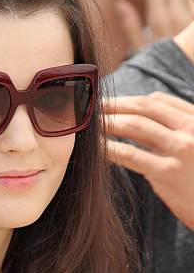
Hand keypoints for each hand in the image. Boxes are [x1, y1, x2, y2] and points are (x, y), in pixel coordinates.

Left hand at [104, 92, 193, 230]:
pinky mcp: (167, 173)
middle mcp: (190, 130)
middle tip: (91, 108)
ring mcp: (180, 150)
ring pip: (136, 125)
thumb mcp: (192, 148)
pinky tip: (97, 148)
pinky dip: (110, 148)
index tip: (109, 102)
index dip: (129, 99)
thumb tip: (130, 123)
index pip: (158, 100)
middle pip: (144, 107)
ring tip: (89, 125)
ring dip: (108, 122)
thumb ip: (167, 135)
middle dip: (114, 105)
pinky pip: (131, 155)